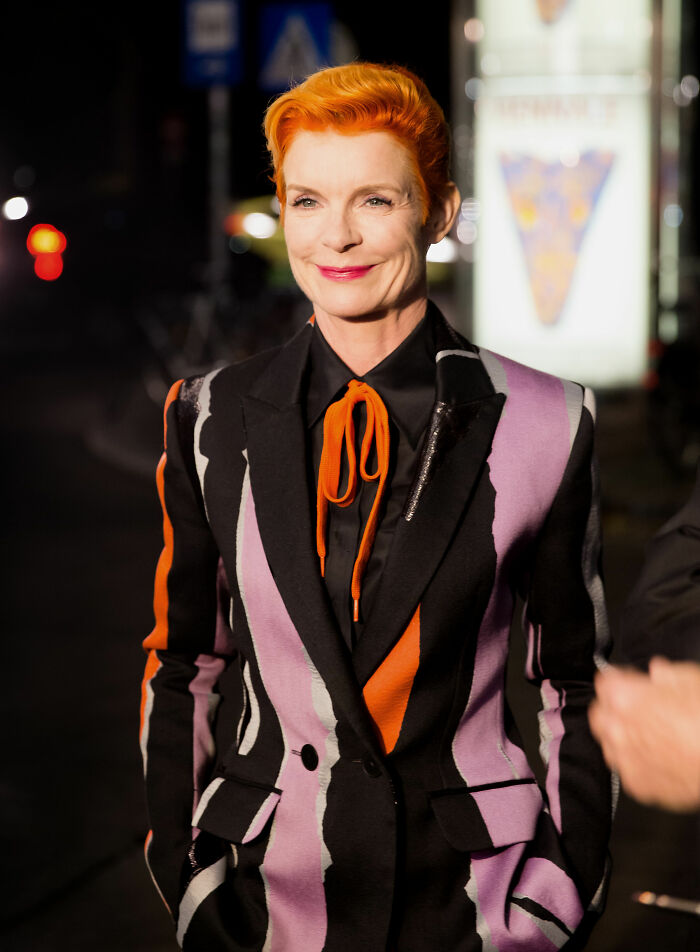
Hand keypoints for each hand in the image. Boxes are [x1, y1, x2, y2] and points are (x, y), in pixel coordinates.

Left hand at [588, 657, 699, 811]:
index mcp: (624, 698)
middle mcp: (617, 730)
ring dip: (623, 738)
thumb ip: (667, 674)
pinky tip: (659, 757)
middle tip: (637, 708)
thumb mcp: (690, 679)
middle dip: (613, 709)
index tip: (629, 681)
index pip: (604, 682)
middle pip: (600, 714)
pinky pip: (628, 770)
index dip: (620, 679)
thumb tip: (660, 672)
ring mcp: (626, 760)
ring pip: (610, 745)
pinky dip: (639, 763)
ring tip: (650, 735)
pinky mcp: (639, 786)